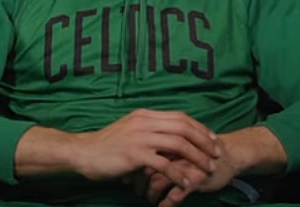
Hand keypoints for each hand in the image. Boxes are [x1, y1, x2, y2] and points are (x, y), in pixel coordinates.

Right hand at [71, 109, 219, 182]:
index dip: (199, 128)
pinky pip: (164, 164)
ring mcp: (139, 137)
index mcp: (144, 115)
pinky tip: (187, 182)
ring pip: (179, 144)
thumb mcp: (129, 131)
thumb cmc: (106, 146)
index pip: (179, 117)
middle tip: (216, 154)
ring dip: (197, 157)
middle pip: (184, 127)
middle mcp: (144, 122)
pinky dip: (179, 174)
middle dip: (204, 141)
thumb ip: (149, 132)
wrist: (83, 153)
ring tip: (207, 168)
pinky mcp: (135, 154)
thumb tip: (170, 141)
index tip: (212, 139)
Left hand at [140, 134, 241, 206]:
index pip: (140, 153)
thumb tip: (134, 161)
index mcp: (166, 140)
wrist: (228, 154)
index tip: (126, 177)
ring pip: (158, 181)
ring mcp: (184, 165)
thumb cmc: (198, 151)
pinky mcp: (196, 179)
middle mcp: (172, 152)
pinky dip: (167, 202)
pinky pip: (177, 194)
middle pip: (146, 167)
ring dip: (150, 193)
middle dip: (137, 182)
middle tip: (134, 190)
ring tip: (147, 199)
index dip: (132, 166)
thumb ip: (158, 149)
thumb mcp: (176, 146)